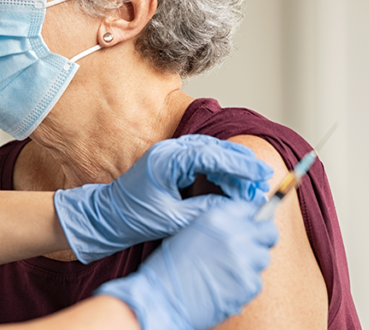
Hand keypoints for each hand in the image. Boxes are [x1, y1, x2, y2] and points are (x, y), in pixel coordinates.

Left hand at [54, 134, 272, 262]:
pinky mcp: (171, 161)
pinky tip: (231, 183)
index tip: (260, 174)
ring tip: (251, 184)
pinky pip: (201, 159)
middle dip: (241, 165)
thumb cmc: (133, 218)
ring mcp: (169, 153)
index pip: (212, 155)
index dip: (240, 165)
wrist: (107, 217)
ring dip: (231, 167)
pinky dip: (219, 169)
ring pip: (210, 152)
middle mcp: (169, 150)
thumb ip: (205, 210)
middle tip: (262, 180)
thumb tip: (236, 207)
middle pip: (215, 149)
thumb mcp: (173, 219)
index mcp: (167, 160)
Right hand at [95, 200, 279, 329]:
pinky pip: (257, 282)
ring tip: (228, 272)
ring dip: (251, 265)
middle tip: (251, 249)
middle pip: (269, 231)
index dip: (255, 218)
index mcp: (217, 218)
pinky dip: (244, 286)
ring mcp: (244, 260)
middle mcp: (234, 235)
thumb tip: (245, 226)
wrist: (162, 298)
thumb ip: (220, 226)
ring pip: (263, 258)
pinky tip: (225, 286)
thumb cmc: (170, 268)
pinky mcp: (248, 284)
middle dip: (263, 239)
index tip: (255, 225)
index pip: (252, 208)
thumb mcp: (192, 232)